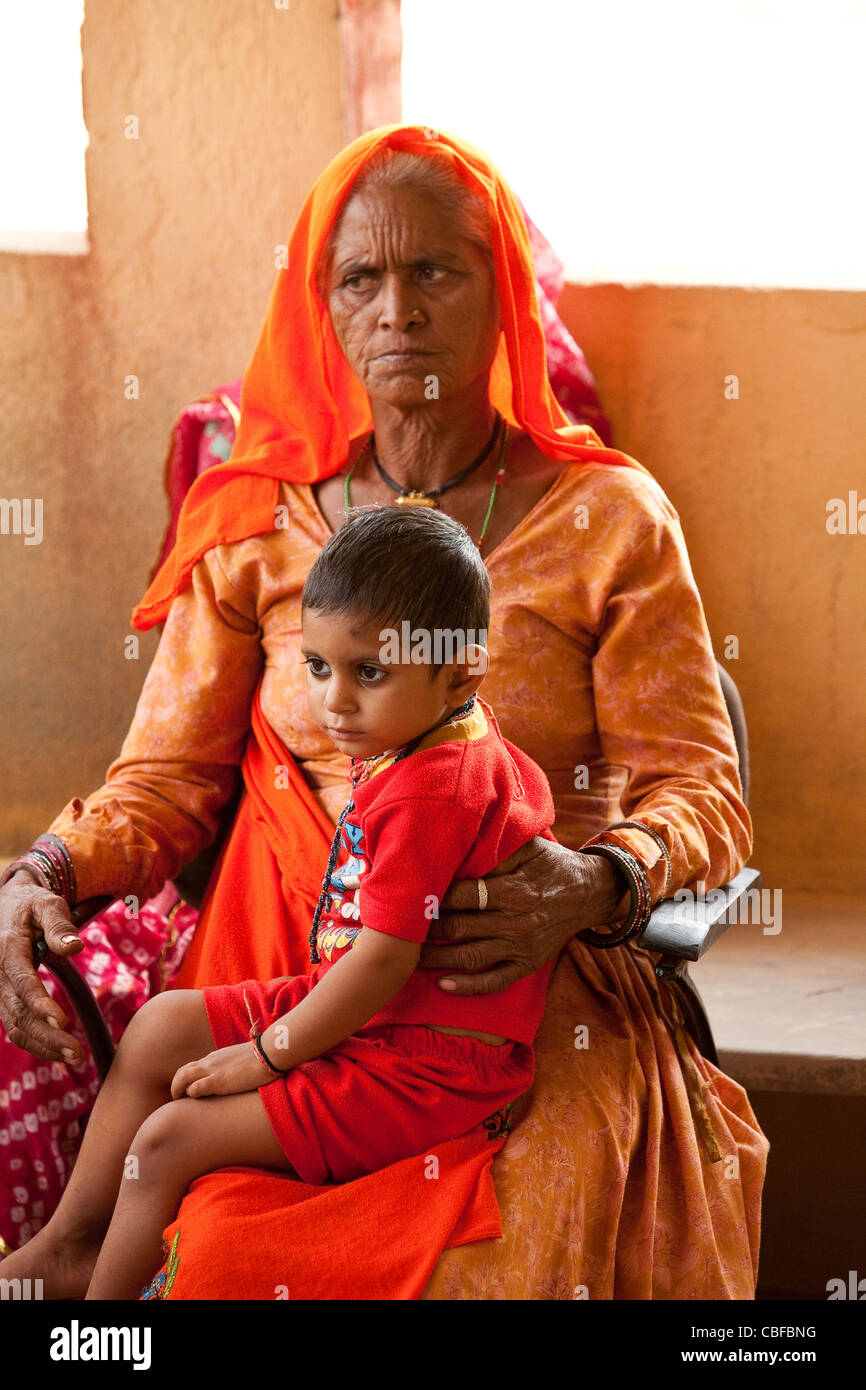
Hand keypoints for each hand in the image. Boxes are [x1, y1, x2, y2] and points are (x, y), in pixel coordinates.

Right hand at [0, 869, 86, 1063]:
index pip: (21, 981)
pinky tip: (57, 1052)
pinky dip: (34, 1042)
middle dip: (46, 1035)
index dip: (39, 1002)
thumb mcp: (47, 904)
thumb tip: (75, 946)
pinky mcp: (5, 998)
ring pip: (14, 1025)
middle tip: (77, 1052)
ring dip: (42, 1045)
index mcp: (7, 948)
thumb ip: (59, 924)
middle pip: (18, 1011)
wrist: (8, 905)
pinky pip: (14, 1026)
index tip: (61, 1020)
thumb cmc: (33, 903)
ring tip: (74, 1057)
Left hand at [170, 1041, 274, 1098]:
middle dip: (175, 1086)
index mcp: (215, 1059)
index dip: (185, 1081)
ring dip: (177, 1090)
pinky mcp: (217, 1081)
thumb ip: (233, 1069)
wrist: (268, 1053)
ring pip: (182, 1077)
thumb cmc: (260, 1059)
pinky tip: (194, 1102)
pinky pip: (195, 1088)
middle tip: (177, 1100)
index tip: (185, 1093)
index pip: (192, 1068)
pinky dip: (191, 1094)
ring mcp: (212, 1070)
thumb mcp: (241, 1062)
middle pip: (182, 1072)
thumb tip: (236, 1079)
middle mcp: (209, 1063)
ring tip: (178, 1103)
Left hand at [418, 837, 621, 995]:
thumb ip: (496, 851)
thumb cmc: (552, 864)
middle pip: (461, 927)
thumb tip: (459, 849)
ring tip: (406, 959)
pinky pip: (495, 980)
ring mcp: (521, 946)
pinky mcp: (526, 964)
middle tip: (396, 928)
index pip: (464, 895)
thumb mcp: (529, 848)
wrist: (589, 893)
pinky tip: (442, 985)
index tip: (409, 895)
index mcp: (514, 890)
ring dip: (436, 960)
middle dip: (426, 929)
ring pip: (471, 956)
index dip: (435, 896)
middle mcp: (516, 921)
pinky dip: (468, 986)